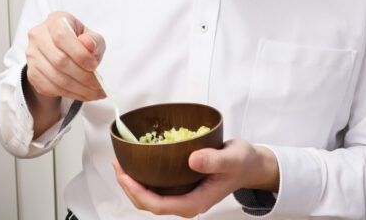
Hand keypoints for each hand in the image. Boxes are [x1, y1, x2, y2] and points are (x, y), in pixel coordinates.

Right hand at [24, 12, 105, 103]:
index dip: (79, 53)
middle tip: (99, 85)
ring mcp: (33, 56)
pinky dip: (70, 94)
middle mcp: (39, 36)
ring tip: (95, 93)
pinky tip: (84, 94)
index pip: (62, 36)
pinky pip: (51, 88)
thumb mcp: (92, 37)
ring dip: (79, 89)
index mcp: (55, 21)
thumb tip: (88, 44)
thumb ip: (94, 41)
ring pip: (56, 78)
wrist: (63, 52)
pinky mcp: (32, 73)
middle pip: (59, 60)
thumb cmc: (79, 42)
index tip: (94, 66)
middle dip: (83, 76)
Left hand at [112, 139, 279, 217]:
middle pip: (148, 204)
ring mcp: (182, 196)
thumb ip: (214, 160)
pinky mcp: (180, 187)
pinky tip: (135, 163)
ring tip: (120, 163)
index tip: (125, 176)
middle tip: (117, 164)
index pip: (159, 206)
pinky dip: (142, 178)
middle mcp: (186, 202)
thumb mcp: (232, 159)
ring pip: (149, 197)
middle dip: (128, 187)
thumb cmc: (241, 163)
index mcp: (196, 202)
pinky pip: (155, 188)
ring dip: (132, 183)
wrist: (248, 165)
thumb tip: (192, 160)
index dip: (138, 193)